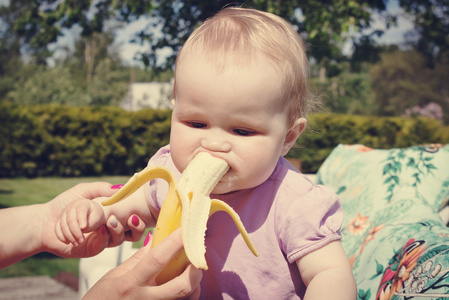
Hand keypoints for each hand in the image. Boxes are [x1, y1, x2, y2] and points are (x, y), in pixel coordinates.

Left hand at [39, 182, 145, 257]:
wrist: (44, 221)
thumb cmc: (62, 205)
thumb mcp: (83, 191)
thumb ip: (100, 188)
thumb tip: (120, 188)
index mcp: (110, 214)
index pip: (133, 219)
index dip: (139, 219)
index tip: (137, 212)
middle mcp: (109, 228)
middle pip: (133, 233)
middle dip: (136, 227)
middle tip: (129, 218)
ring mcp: (101, 240)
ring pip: (119, 239)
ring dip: (115, 229)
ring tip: (107, 221)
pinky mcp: (91, 249)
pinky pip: (103, 245)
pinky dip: (100, 237)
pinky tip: (92, 229)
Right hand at [84, 230, 201, 299]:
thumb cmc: (102, 298)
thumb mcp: (116, 276)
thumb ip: (138, 259)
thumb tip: (156, 240)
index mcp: (130, 283)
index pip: (156, 259)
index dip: (174, 243)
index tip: (186, 229)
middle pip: (181, 286)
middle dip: (195, 270)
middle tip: (199, 256)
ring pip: (186, 299)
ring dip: (195, 284)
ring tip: (193, 271)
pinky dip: (189, 296)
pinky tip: (187, 287)